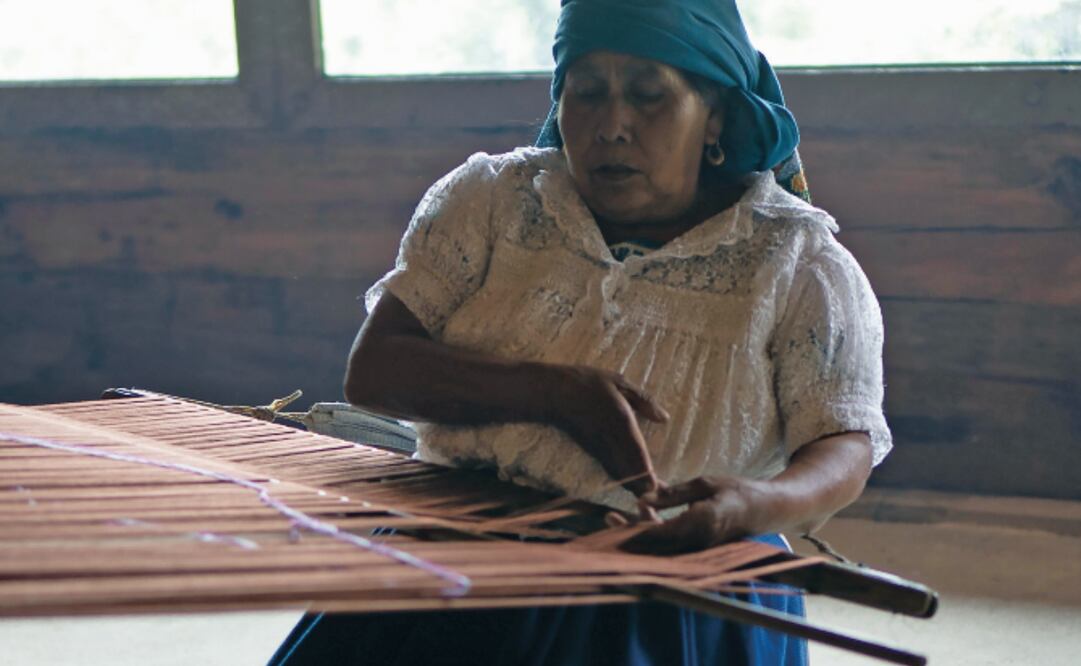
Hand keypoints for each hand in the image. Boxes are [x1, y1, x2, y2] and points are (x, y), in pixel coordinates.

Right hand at [547, 366, 668, 495]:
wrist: (553, 393)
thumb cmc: (587, 383)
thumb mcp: (619, 382)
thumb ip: (644, 401)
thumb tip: (664, 418)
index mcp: (621, 420)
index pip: (636, 452)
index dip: (646, 472)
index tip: (657, 485)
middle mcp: (610, 438)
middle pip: (629, 469)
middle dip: (643, 485)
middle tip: (661, 496)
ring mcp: (599, 446)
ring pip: (619, 473)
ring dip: (633, 485)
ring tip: (649, 495)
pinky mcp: (591, 449)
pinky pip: (609, 468)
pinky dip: (621, 478)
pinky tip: (631, 484)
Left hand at [621, 476, 768, 553]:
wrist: (767, 510)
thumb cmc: (738, 491)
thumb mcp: (704, 484)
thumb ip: (672, 494)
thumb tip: (641, 498)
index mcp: (701, 524)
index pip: (660, 533)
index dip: (635, 530)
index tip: (614, 520)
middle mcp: (698, 542)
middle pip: (655, 545)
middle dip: (630, 533)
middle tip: (608, 517)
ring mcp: (698, 549)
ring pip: (660, 547)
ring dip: (639, 532)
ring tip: (615, 516)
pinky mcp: (697, 549)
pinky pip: (670, 544)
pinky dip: (654, 532)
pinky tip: (644, 513)